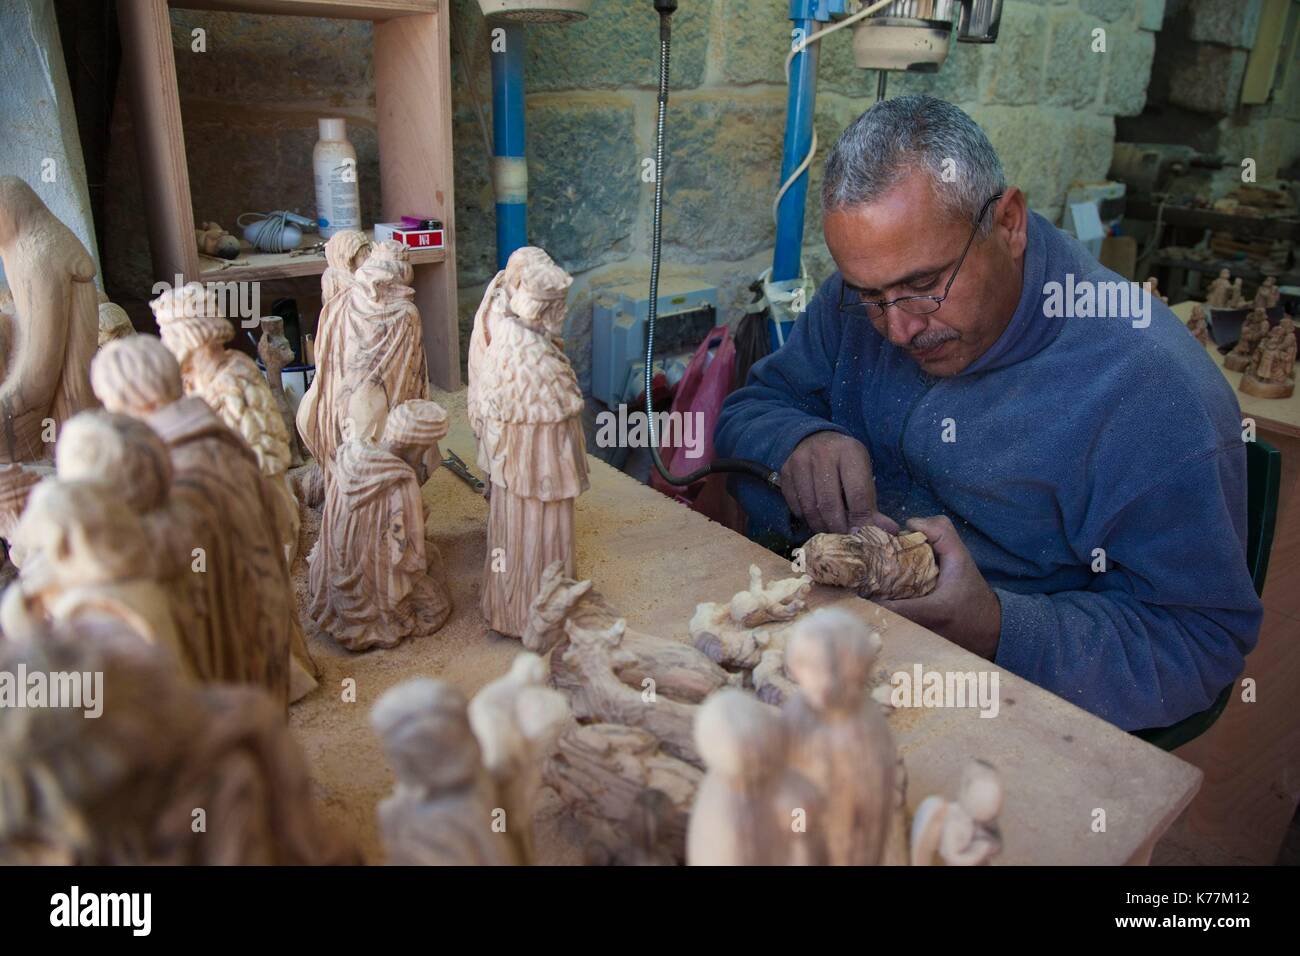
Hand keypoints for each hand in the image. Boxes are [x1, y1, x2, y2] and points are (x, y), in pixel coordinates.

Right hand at [780, 431, 895, 534]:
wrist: (814, 438)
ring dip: (821, 527)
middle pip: (829, 504)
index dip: (861, 521)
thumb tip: (889, 531)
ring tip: (831, 533)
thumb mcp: (863, 474)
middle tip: (844, 540)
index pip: (857, 494)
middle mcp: (822, 454)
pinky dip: (807, 519)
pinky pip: (795, 506)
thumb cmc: (845, 462)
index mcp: (849, 452)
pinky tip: (816, 519)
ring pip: (809, 508)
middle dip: (838, 529)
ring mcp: (800, 462)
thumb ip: (871, 504)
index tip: (861, 537)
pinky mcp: (785, 472)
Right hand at [876, 516, 1000, 658]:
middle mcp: (951, 557)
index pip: (939, 526)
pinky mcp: (942, 579)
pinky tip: (895, 580)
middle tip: (885, 551)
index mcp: (956, 556)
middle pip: (927, 533)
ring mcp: (947, 567)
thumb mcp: (936, 615)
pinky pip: (922, 563)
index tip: (895, 537)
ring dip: (905, 553)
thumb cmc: (970, 621)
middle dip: (904, 539)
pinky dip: (908, 566)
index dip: (918, 525)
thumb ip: (905, 610)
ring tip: (886, 564)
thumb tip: (872, 605)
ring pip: (924, 548)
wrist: (991, 636)